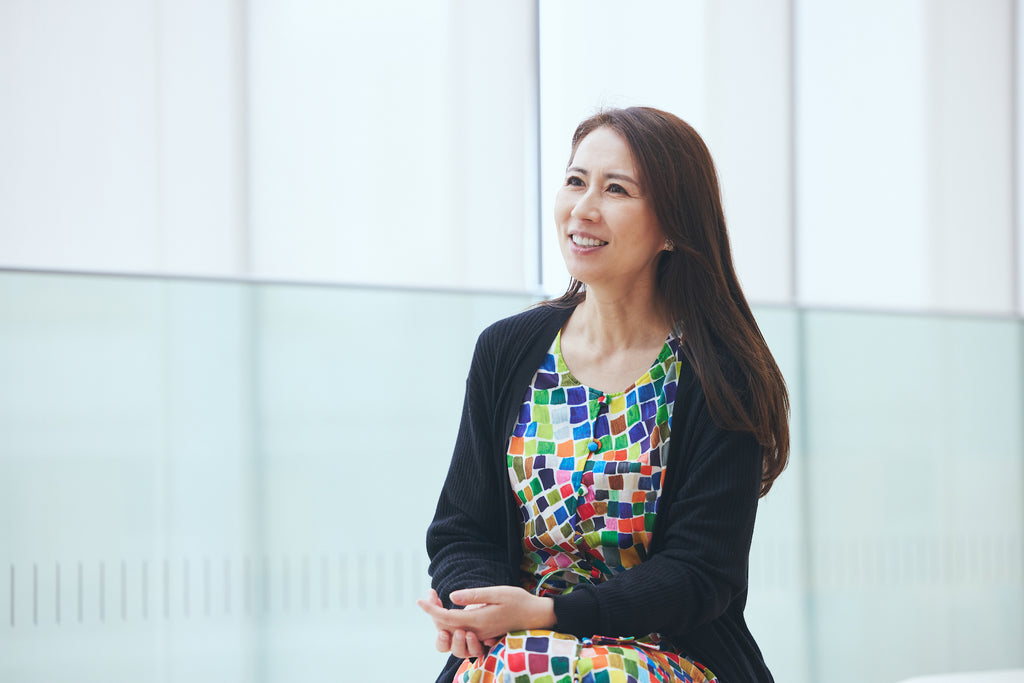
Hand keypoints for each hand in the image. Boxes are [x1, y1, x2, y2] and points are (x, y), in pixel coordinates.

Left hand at [417, 586, 555, 657]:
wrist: (535, 615)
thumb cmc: (518, 601)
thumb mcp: (497, 593)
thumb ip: (474, 595)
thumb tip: (451, 597)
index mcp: (478, 621)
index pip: (447, 619)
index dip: (431, 610)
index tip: (419, 600)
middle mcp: (476, 630)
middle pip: (446, 626)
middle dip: (433, 611)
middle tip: (429, 593)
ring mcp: (479, 633)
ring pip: (452, 630)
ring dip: (440, 617)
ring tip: (435, 600)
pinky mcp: (482, 632)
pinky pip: (461, 629)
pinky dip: (450, 620)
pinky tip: (448, 607)